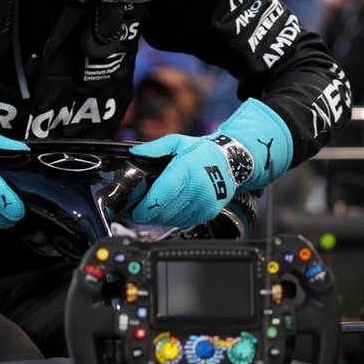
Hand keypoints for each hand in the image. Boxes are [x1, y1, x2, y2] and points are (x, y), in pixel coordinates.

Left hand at [127, 98, 291, 227]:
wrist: (233, 161)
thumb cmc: (203, 152)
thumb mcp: (178, 142)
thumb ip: (154, 148)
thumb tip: (134, 154)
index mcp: (186, 170)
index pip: (160, 197)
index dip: (143, 208)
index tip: (131, 210)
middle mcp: (197, 189)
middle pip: (163, 212)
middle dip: (144, 215)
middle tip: (132, 213)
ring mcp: (204, 203)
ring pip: (172, 219)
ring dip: (157, 218)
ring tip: (146, 212)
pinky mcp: (209, 213)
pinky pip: (183, 222)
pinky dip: (171, 219)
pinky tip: (165, 212)